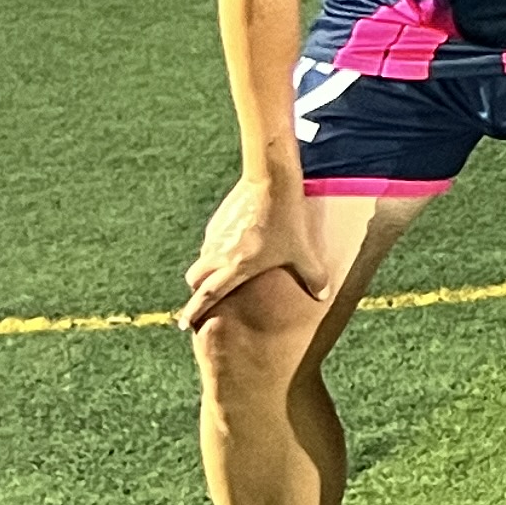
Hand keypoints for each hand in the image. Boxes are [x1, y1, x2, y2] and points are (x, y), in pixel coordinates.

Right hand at [179, 172, 326, 332]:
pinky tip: (233, 247)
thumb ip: (313, 275)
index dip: (195, 311)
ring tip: (220, 274)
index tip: (182, 324)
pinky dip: (216, 250)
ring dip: (207, 269)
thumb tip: (323, 296)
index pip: (208, 296)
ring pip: (202, 259)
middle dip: (197, 291)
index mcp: (236, 267)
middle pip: (196, 279)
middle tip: (202, 299)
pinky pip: (212, 241)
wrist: (270, 180)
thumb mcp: (303, 249)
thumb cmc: (287, 217)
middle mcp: (218, 254)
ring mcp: (215, 236)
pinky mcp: (218, 220)